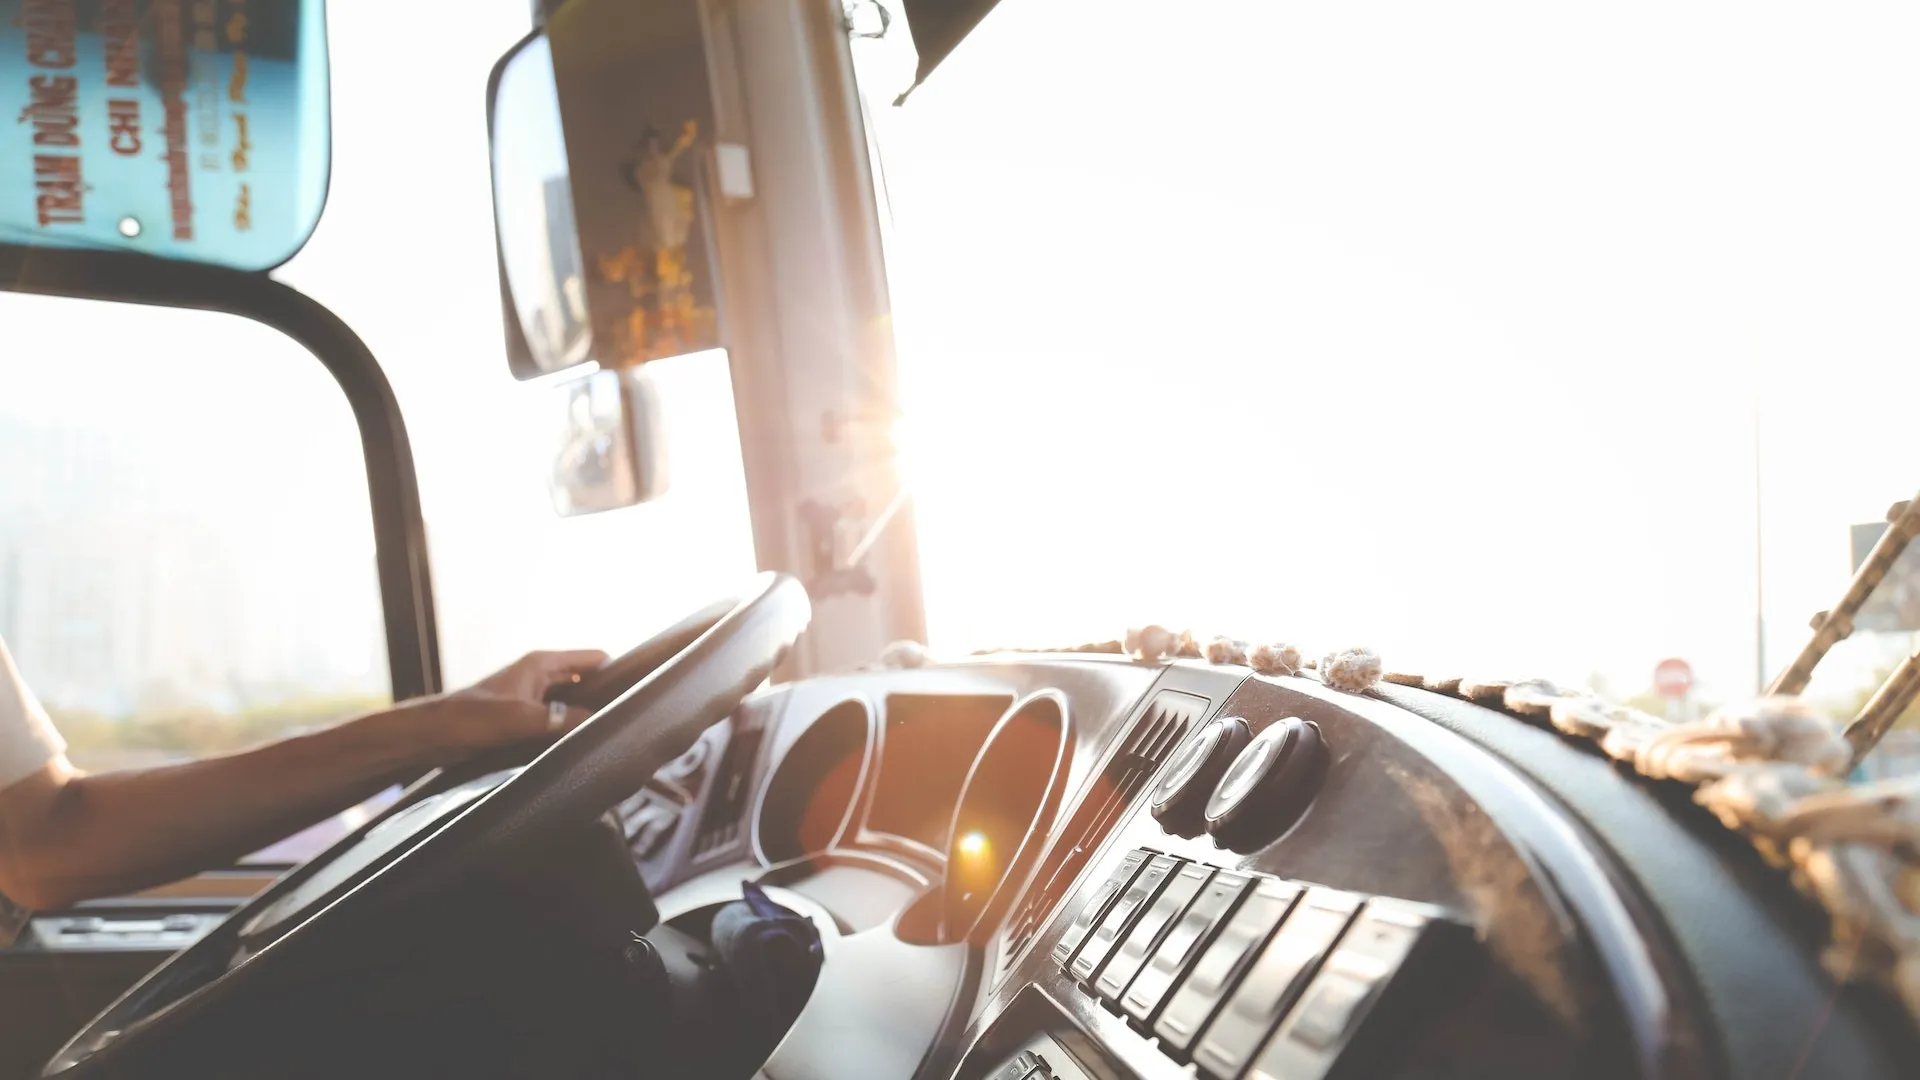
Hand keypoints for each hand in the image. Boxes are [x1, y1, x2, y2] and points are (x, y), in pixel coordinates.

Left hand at [385, 649, 610, 762]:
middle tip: (630, 718)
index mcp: (543, 663)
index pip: (594, 658)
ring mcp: (533, 697)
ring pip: (573, 703)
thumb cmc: (470, 718)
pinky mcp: (525, 717)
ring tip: (611, 733)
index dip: (618, 670)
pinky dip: (570, 729)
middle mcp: (541, 676)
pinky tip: (582, 745)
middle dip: (606, 696)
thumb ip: (560, 719)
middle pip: (588, 680)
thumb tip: (598, 723)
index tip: (640, 690)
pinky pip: (558, 720)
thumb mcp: (521, 718)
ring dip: (587, 716)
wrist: (433, 736)